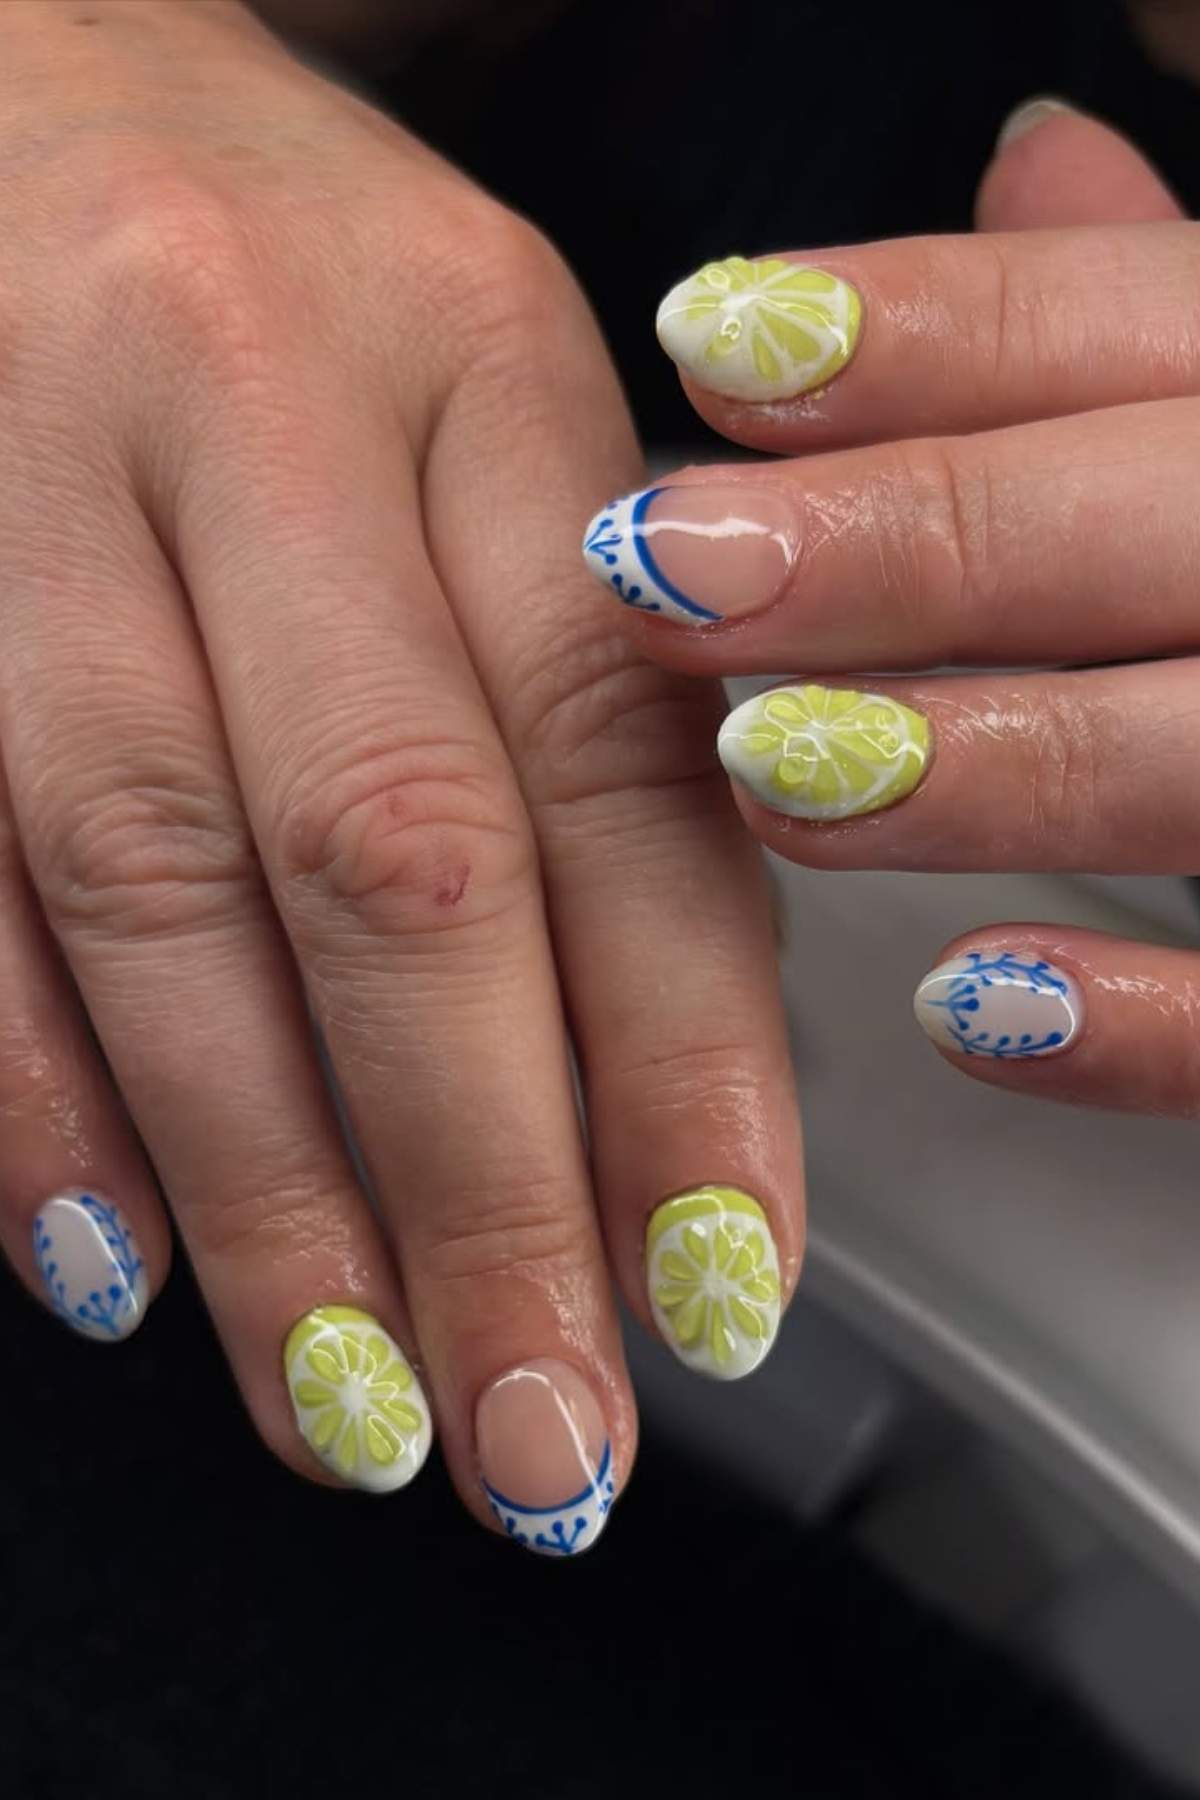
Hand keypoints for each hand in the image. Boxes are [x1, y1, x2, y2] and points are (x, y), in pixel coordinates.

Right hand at [0, 0, 802, 1546]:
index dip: (677, 1043)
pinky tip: (120, 1267)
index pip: (605, 748)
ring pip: (154, 896)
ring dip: (265, 1197)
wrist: (19, 83)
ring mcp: (21, 494)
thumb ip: (587, 705)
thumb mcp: (490, 424)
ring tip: (359, 1407)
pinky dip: (34, 1100)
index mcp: (468, 358)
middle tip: (545, 1428)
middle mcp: (245, 411)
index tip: (721, 1278)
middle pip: (387, 849)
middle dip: (479, 1183)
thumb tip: (664, 1062)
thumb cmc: (295, 293)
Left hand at [583, 102, 1199, 1117]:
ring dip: (986, 764)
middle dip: (904, 541)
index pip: (1145, 319)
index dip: (927, 331)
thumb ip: (1155, 309)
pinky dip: (1143, 1029)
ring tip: (767, 774)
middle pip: (1157, 515)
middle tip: (670, 570)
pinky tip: (963, 1004)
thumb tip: (1033, 153)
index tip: (712, 344)